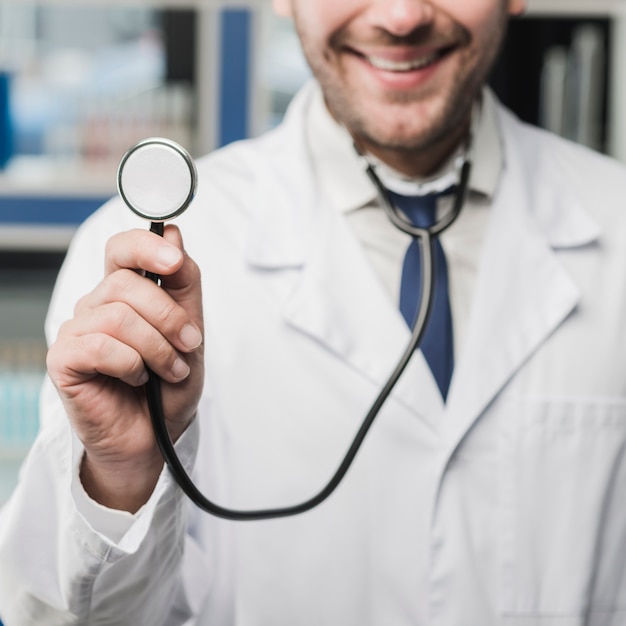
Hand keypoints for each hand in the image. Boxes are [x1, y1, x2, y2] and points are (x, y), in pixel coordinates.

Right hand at [47, 225, 203, 511]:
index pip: (122, 249)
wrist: (156, 436)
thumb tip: (174, 233)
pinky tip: (136, 379)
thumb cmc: (168, 384)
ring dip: (156, 347)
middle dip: (169, 316)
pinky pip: (101, 345)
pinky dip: (131, 365)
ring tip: (170, 371)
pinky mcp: (64, 360)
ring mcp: (76, 332)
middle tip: (190, 345)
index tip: (176, 261)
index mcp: (124, 294)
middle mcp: (96, 306)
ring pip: (118, 315)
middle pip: (126, 283)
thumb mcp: (190, 330)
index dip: (146, 245)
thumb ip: (183, 284)